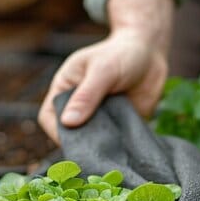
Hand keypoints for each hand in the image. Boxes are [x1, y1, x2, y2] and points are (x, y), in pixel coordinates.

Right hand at [38, 0, 173, 142]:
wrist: (151, 53)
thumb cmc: (121, 54)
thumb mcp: (103, 70)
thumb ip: (86, 95)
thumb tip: (67, 122)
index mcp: (65, 89)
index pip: (49, 117)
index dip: (56, 131)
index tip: (73, 141)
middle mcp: (79, 105)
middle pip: (69, 133)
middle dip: (80, 142)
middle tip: (96, 147)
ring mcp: (99, 117)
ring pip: (92, 140)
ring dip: (100, 145)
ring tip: (111, 146)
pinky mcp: (117, 125)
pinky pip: (113, 141)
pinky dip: (117, 145)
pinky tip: (124, 146)